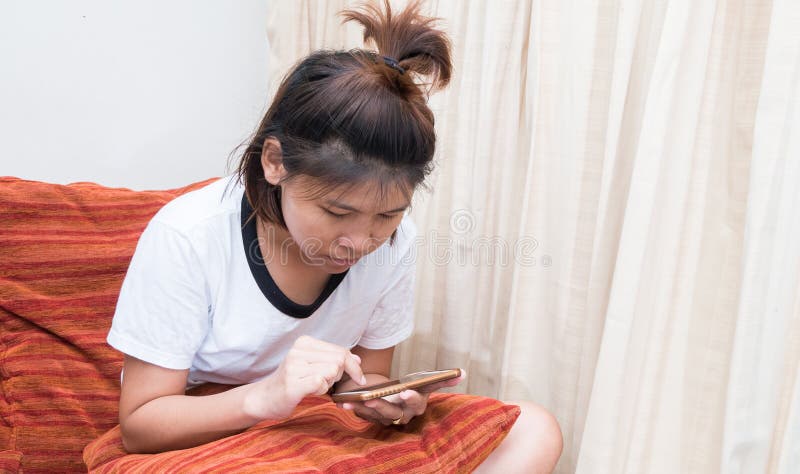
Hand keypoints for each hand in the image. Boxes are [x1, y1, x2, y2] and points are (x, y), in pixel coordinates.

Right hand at [248, 335, 365, 419]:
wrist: (265, 398)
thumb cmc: (292, 382)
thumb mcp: (313, 365)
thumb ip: (334, 359)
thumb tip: (358, 359)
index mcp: (305, 342)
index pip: (340, 350)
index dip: (354, 366)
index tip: (359, 378)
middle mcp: (298, 350)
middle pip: (339, 360)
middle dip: (339, 375)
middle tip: (326, 383)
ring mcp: (293, 366)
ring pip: (332, 371)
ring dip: (328, 384)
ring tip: (313, 386)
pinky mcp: (292, 384)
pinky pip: (321, 383)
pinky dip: (320, 391)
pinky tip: (309, 391)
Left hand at [337, 370, 464, 425]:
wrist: (394, 397)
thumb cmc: (411, 388)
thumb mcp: (425, 383)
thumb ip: (442, 379)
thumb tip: (463, 373)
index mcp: (417, 404)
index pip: (417, 402)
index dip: (412, 397)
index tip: (405, 391)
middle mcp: (402, 414)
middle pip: (395, 411)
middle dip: (385, 404)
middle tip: (371, 398)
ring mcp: (387, 417)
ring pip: (377, 414)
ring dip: (366, 407)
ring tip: (357, 399)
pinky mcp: (373, 417)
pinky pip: (362, 414)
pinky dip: (353, 408)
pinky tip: (343, 402)